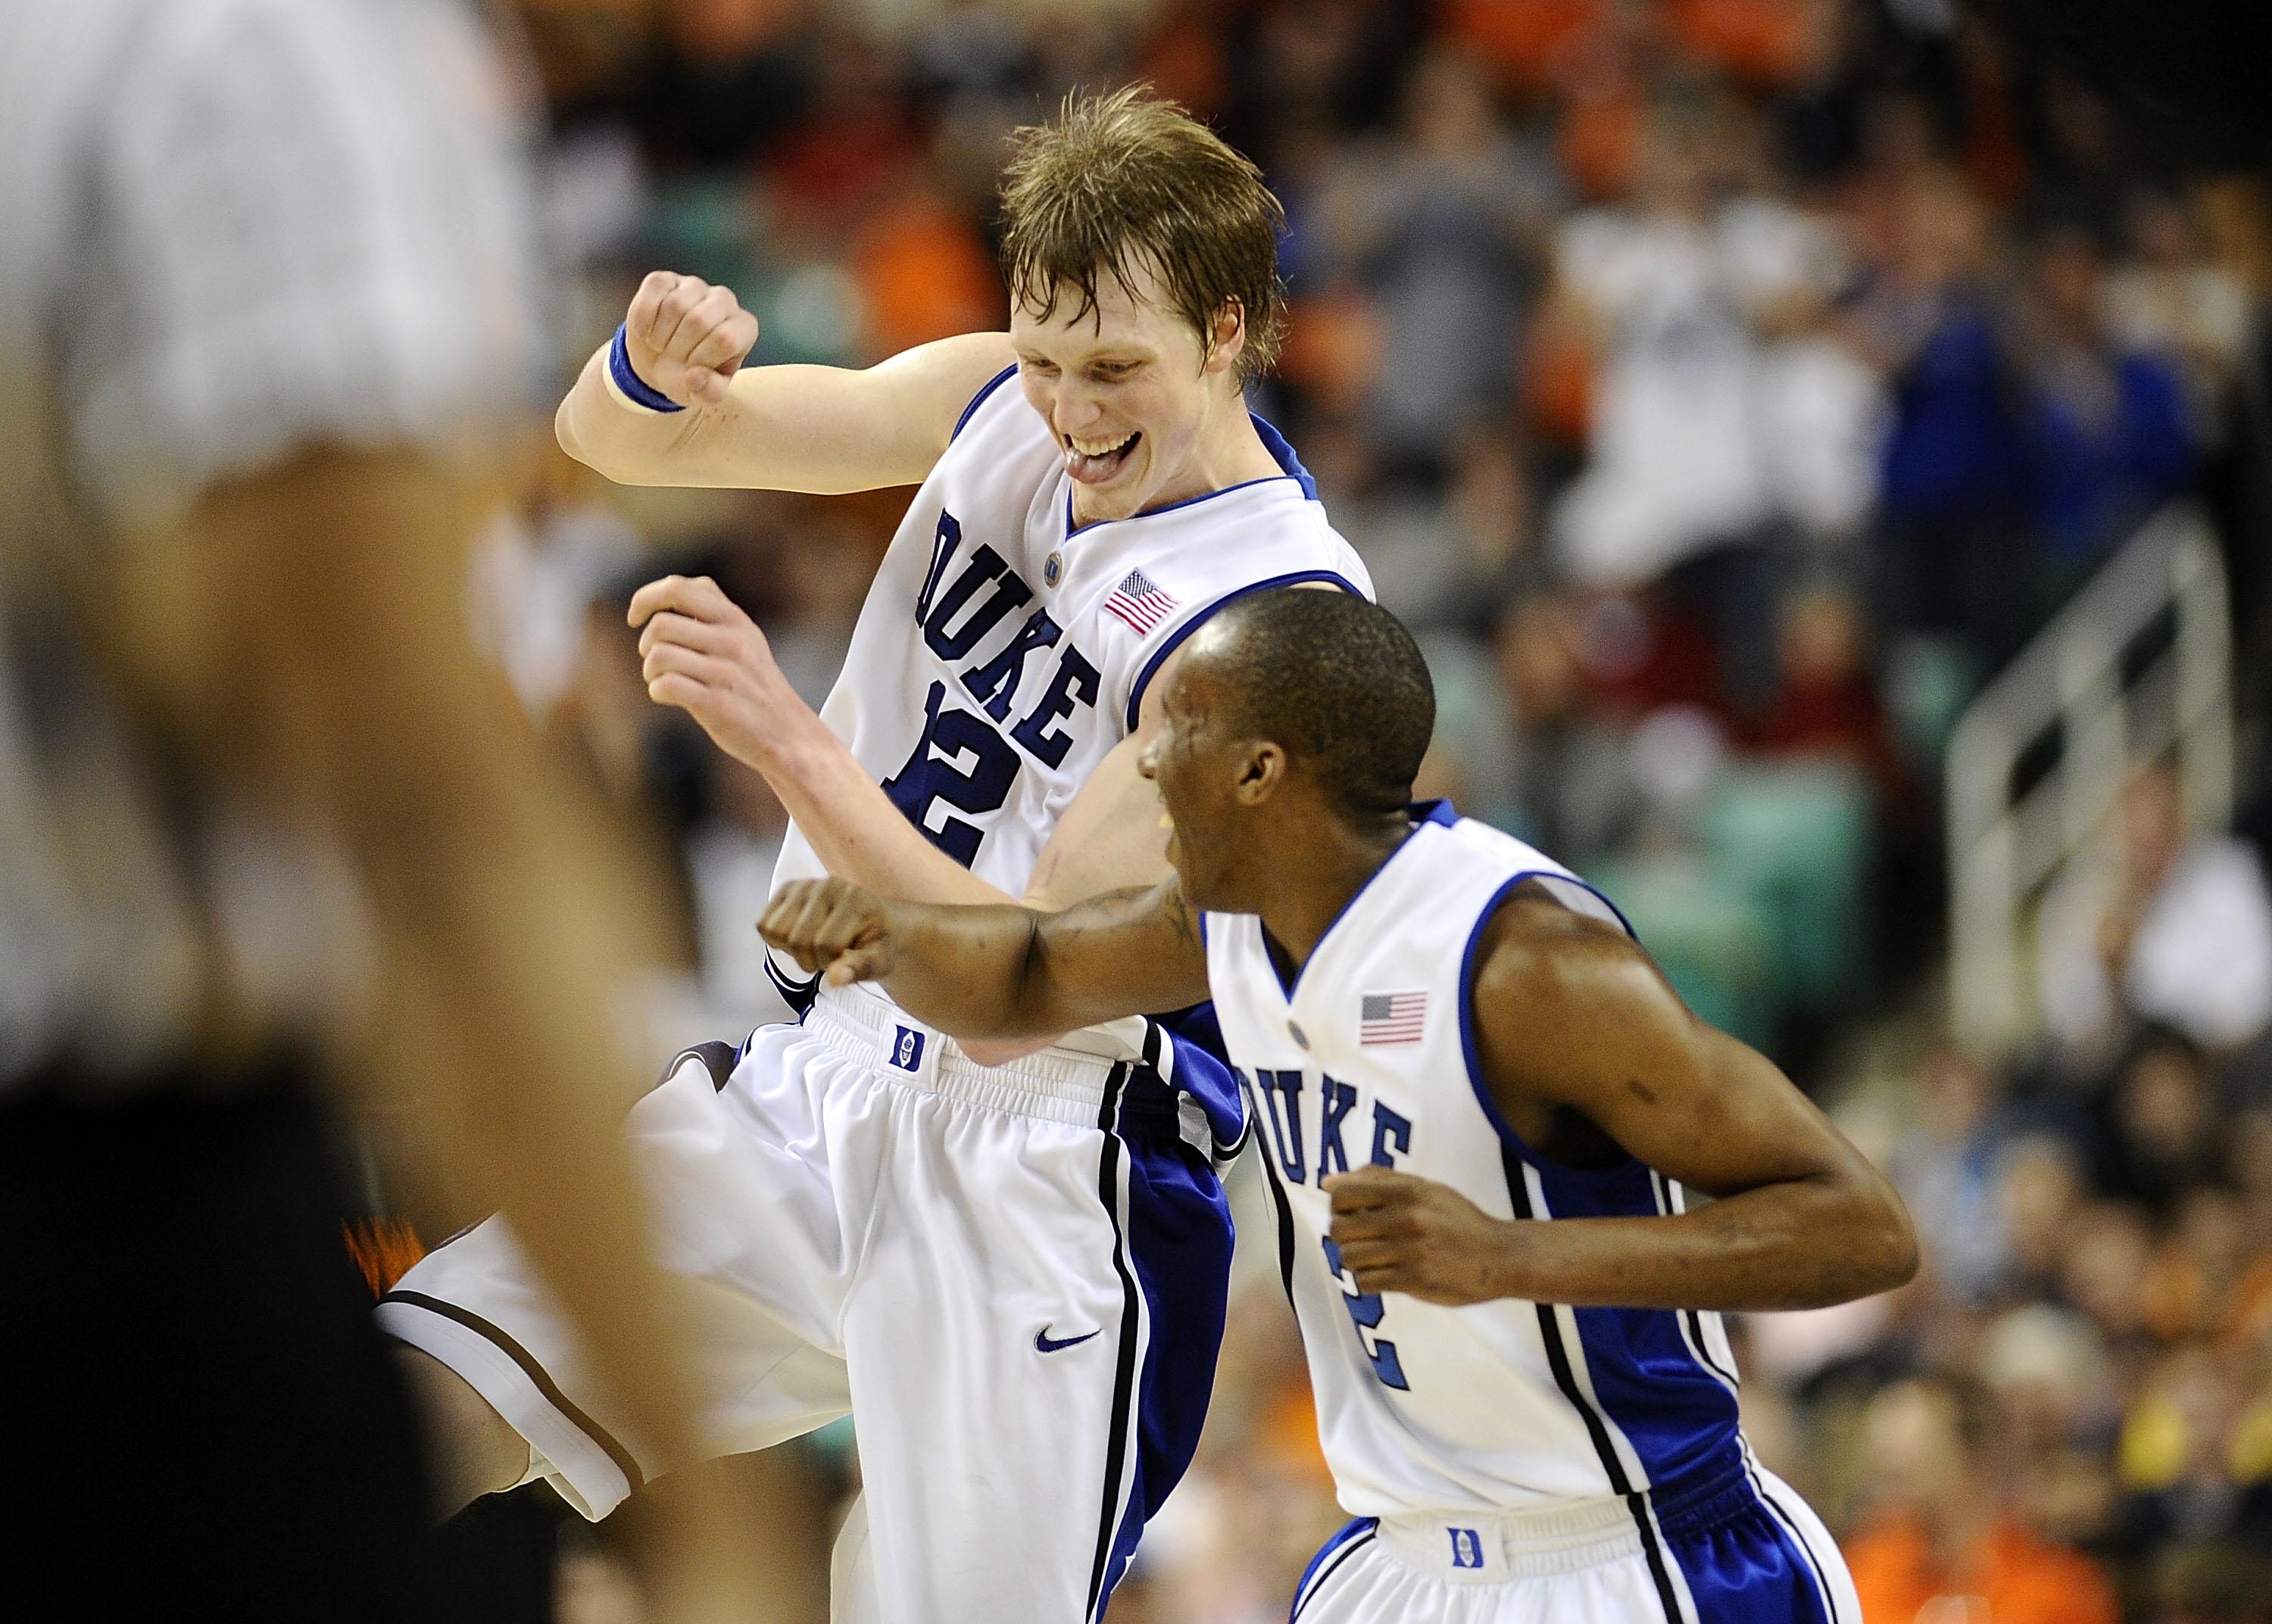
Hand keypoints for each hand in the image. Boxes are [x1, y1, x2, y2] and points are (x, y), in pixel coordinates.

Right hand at [624, 271, 759, 408]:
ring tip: (664, 345)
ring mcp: (695, 286)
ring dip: (661, 336)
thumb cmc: (689, 378)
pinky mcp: (665, 280)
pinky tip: (646, 331)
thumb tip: (695, 377)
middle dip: (680, 349)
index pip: (725, 339)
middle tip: (676, 358)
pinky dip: (643, 319)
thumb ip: (709, 393)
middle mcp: (725, 301)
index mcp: (743, 328)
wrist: (659, 363)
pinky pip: (652, 293)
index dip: (702, 359)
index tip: (695, 368)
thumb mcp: (703, 394)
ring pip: (674, 305)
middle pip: (698, 320)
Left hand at [630, 575, 805, 766]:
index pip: (678, 588)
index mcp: (735, 619)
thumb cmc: (754, 685)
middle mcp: (731, 641)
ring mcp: (726, 672)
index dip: (645, 599)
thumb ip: (711, 613)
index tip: (635, 619)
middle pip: (660, 625)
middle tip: (657, 662)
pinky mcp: (717, 704)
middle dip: (646, 645)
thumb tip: (662, 594)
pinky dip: (657, 691)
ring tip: (663, 681)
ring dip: (650, 671)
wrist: (788, 732)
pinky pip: (666, 685)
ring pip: (659, 655)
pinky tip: (668, 697)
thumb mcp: (744, 638)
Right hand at [760, 877, 898, 986]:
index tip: (843, 962)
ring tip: (812, 947)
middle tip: (827, 957)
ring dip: (791, 950)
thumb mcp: (880, 961)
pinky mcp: (787, 889)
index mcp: (855, 900)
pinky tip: (797, 938)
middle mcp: (828, 886)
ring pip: (776, 930)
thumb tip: (835, 978)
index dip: (830, 964)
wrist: (875, 921)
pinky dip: (775, 939)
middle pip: (798, 939)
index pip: (826, 944)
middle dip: (810, 960)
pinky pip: (763, 923)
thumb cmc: (877, 943)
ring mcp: (805, 885)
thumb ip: (860, 969)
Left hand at [1323, 1165, 1517, 1305]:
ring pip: (1349, 1258)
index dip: (1337, 1205)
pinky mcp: (1414, 1281)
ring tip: (1373, 1258)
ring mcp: (1410, 1251)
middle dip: (1343, 1235)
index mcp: (1407, 1191)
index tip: (1350, 1213)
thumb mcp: (1425, 1188)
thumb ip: (1378, 1180)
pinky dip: (1369, 1280)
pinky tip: (1384, 1274)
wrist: (1499, 1257)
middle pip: (1339, 1228)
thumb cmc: (1457, 1220)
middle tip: (1360, 1238)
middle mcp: (1406, 1218)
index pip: (1342, 1194)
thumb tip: (1328, 1181)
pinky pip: (1366, 1282)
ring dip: (1355, 1260)